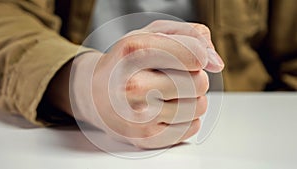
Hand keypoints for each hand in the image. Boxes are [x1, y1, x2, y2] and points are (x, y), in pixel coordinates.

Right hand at [71, 20, 223, 148]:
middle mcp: (134, 85)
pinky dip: (187, 118)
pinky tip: (167, 109)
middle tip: (174, 76)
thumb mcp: (151, 34)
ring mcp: (139, 115)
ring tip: (169, 93)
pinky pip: (192, 127)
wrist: (95, 92)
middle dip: (194, 77)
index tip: (192, 58)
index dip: (200, 55)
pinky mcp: (145, 137)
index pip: (194, 54)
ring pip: (200, 106)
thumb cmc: (126, 62)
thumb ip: (190, 35)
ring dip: (192, 98)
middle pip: (200, 82)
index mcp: (135, 52)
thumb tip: (216, 63)